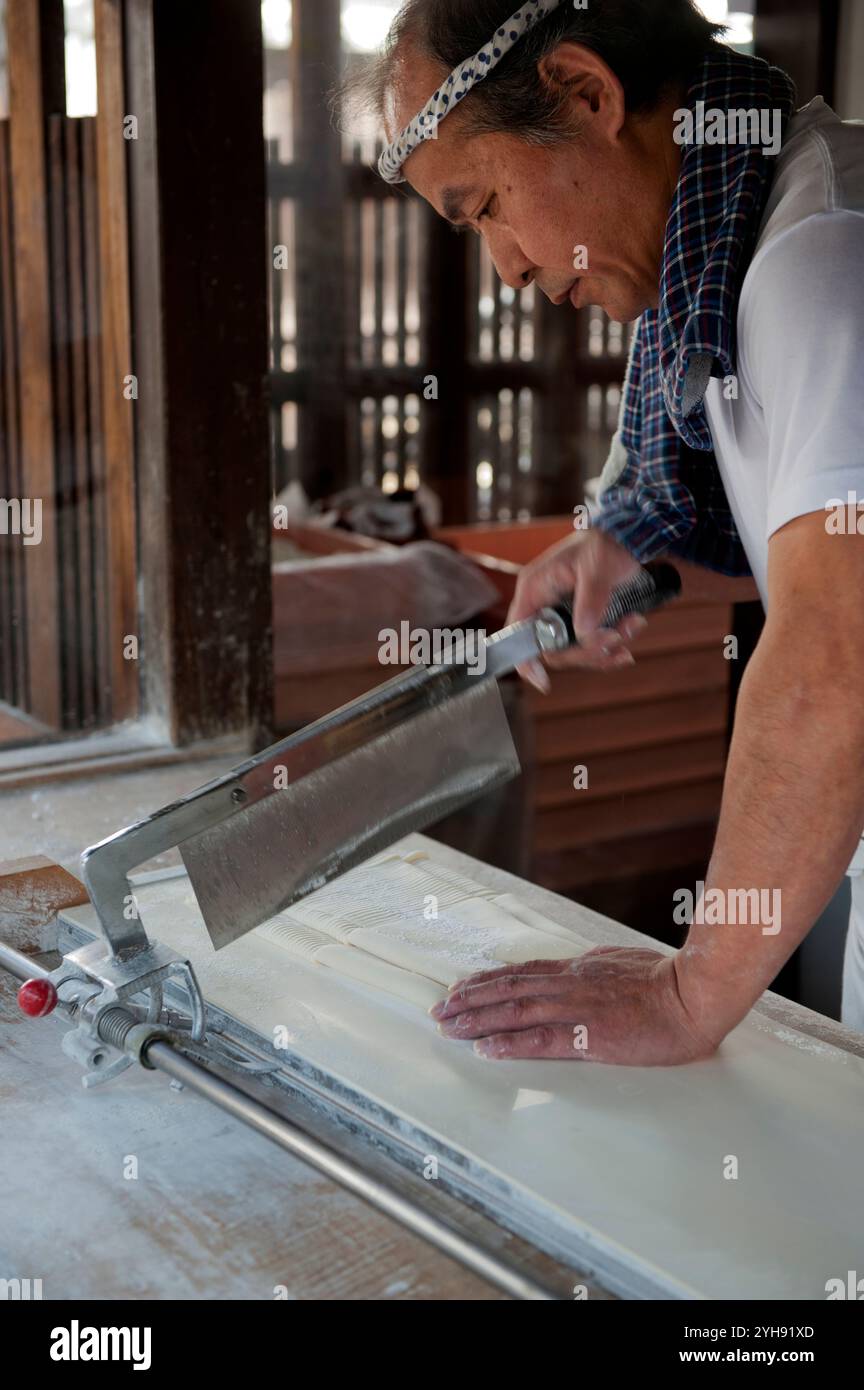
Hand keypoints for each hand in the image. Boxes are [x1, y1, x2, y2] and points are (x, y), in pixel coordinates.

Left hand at [430, 947, 718, 1065]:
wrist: (695, 995)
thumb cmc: (668, 981)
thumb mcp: (623, 963)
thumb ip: (597, 969)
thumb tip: (581, 967)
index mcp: (579, 969)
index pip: (522, 972)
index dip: (488, 980)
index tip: (462, 986)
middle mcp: (570, 984)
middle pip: (508, 989)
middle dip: (470, 999)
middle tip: (441, 1009)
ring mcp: (577, 1008)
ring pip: (515, 1011)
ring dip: (478, 1019)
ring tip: (449, 1027)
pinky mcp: (589, 1035)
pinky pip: (540, 1040)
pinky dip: (510, 1043)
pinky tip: (487, 1048)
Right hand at [506, 528, 647, 689]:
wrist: (627, 536)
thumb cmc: (605, 542)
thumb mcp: (597, 568)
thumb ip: (590, 600)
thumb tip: (585, 634)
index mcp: (535, 589)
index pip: (517, 633)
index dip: (525, 660)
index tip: (543, 682)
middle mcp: (545, 605)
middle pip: (553, 649)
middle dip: (587, 651)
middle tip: (616, 639)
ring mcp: (563, 614)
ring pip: (576, 650)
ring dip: (607, 647)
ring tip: (633, 626)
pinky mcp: (582, 619)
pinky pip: (592, 644)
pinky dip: (614, 643)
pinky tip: (633, 628)